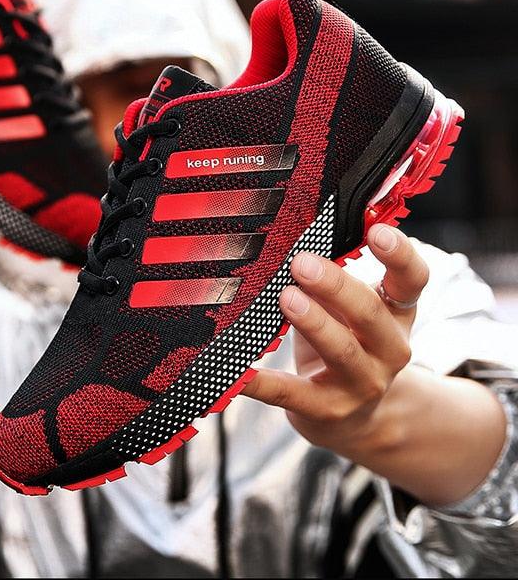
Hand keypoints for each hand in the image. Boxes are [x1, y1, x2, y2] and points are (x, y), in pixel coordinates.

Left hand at [243, 224, 428, 455]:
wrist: (356, 419)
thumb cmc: (344, 342)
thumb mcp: (348, 308)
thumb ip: (332, 279)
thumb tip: (290, 240)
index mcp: (396, 312)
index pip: (412, 279)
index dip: (399, 254)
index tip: (377, 230)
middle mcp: (388, 348)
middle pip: (370, 313)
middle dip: (335, 285)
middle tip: (302, 263)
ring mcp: (361, 382)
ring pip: (342, 350)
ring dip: (314, 322)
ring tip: (286, 297)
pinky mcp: (326, 409)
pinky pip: (290, 393)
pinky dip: (262, 383)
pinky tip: (237, 372)